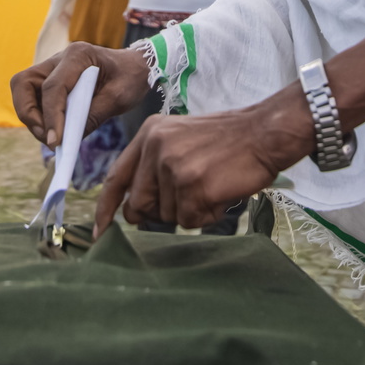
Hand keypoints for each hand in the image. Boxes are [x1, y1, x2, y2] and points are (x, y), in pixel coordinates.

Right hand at [11, 42, 153, 146]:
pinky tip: (56, 130)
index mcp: (78, 55)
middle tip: (47, 138)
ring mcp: (52, 68)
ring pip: (23, 90)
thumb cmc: (131, 78)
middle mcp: (59, 58)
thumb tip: (66, 140)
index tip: (55, 141)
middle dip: (28, 113)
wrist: (136, 67)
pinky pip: (33, 97)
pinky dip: (38, 116)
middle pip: (23, 83)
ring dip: (31, 116)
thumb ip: (93, 116)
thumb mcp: (119, 98)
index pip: (53, 86)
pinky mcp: (50, 80)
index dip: (51, 115)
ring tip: (52, 137)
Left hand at [95, 89, 315, 232]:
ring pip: (168, 216)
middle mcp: (156, 148)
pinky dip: (208, 215)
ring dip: (191, 210)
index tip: (99, 231)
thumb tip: (133, 210)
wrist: (265, 133)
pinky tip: (221, 192)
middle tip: (191, 194)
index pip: (117, 178)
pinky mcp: (193, 186)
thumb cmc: (228, 140)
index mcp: (149, 134)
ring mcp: (174, 167)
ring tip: (212, 184)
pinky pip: (191, 221)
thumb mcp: (180, 138)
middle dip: (161, 211)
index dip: (106, 208)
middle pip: (140, 206)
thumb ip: (154, 167)